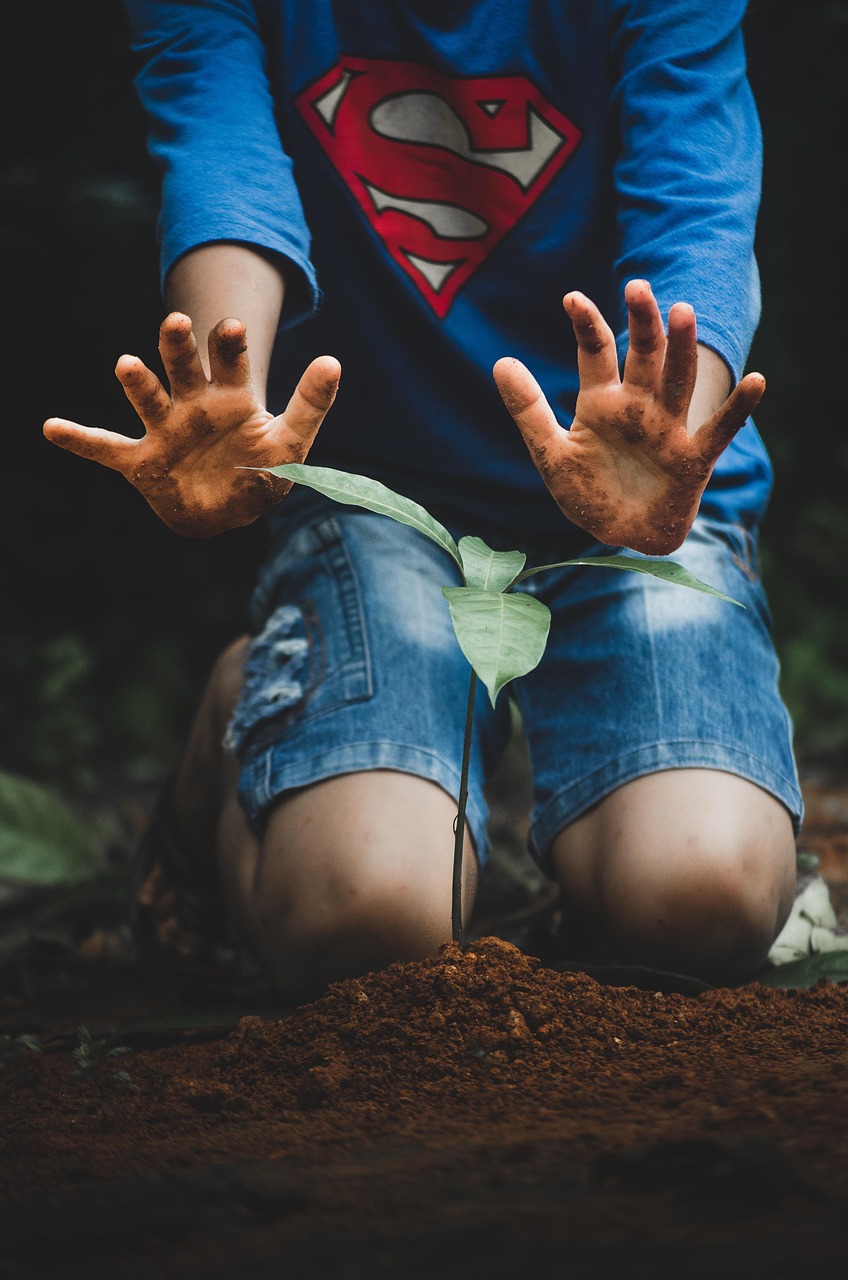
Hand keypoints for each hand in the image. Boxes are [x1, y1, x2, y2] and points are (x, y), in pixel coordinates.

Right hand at [43, 312, 339, 537]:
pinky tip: (52, 427)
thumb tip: (334, 360)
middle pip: (183, 367)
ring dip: (138, 381)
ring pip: (149, 398)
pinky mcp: (143, 461)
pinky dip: (80, 440)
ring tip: (127, 364)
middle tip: (176, 323)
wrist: (231, 512)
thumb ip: (311, 405)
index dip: (228, 346)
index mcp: (230, 396)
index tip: (231, 328)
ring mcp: (165, 430)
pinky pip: (107, 448)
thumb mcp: (292, 443)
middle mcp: (193, 405)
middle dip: (179, 346)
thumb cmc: (263, 474)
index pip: (229, 362)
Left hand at [492, 279, 764, 554]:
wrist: (620, 535)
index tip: (571, 299)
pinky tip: (757, 381)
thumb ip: (528, 409)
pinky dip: (739, 409)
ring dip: (681, 348)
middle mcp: (638, 406)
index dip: (586, 326)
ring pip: (677, 380)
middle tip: (636, 287)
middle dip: (641, 323)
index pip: (595, 353)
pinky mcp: (692, 459)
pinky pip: (718, 431)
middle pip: (643, 355)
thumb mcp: (550, 453)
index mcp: (602, 401)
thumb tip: (500, 361)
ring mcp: (667, 430)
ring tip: (683, 312)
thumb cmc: (588, 492)